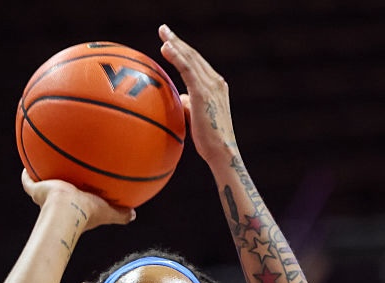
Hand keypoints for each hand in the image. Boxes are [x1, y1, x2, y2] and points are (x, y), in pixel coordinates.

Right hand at [21, 169, 135, 230]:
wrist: (67, 210)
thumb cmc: (87, 213)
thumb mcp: (107, 212)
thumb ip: (119, 214)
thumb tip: (133, 215)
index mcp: (73, 208)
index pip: (73, 201)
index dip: (76, 197)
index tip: (78, 190)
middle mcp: (57, 203)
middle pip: (56, 193)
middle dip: (58, 186)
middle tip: (62, 175)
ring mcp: (45, 196)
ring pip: (41, 185)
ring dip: (41, 177)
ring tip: (43, 164)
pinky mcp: (36, 189)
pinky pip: (28, 180)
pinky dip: (26, 173)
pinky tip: (27, 163)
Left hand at [159, 24, 236, 164]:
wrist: (221, 151)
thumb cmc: (209, 140)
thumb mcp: (197, 117)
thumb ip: (190, 104)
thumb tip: (181, 99)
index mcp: (215, 86)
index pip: (196, 63)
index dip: (183, 50)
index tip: (170, 41)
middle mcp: (216, 81)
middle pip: (193, 55)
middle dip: (177, 41)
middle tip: (163, 29)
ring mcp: (211, 85)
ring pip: (190, 58)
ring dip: (175, 43)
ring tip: (162, 33)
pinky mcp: (203, 92)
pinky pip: (187, 69)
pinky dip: (177, 56)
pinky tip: (166, 48)